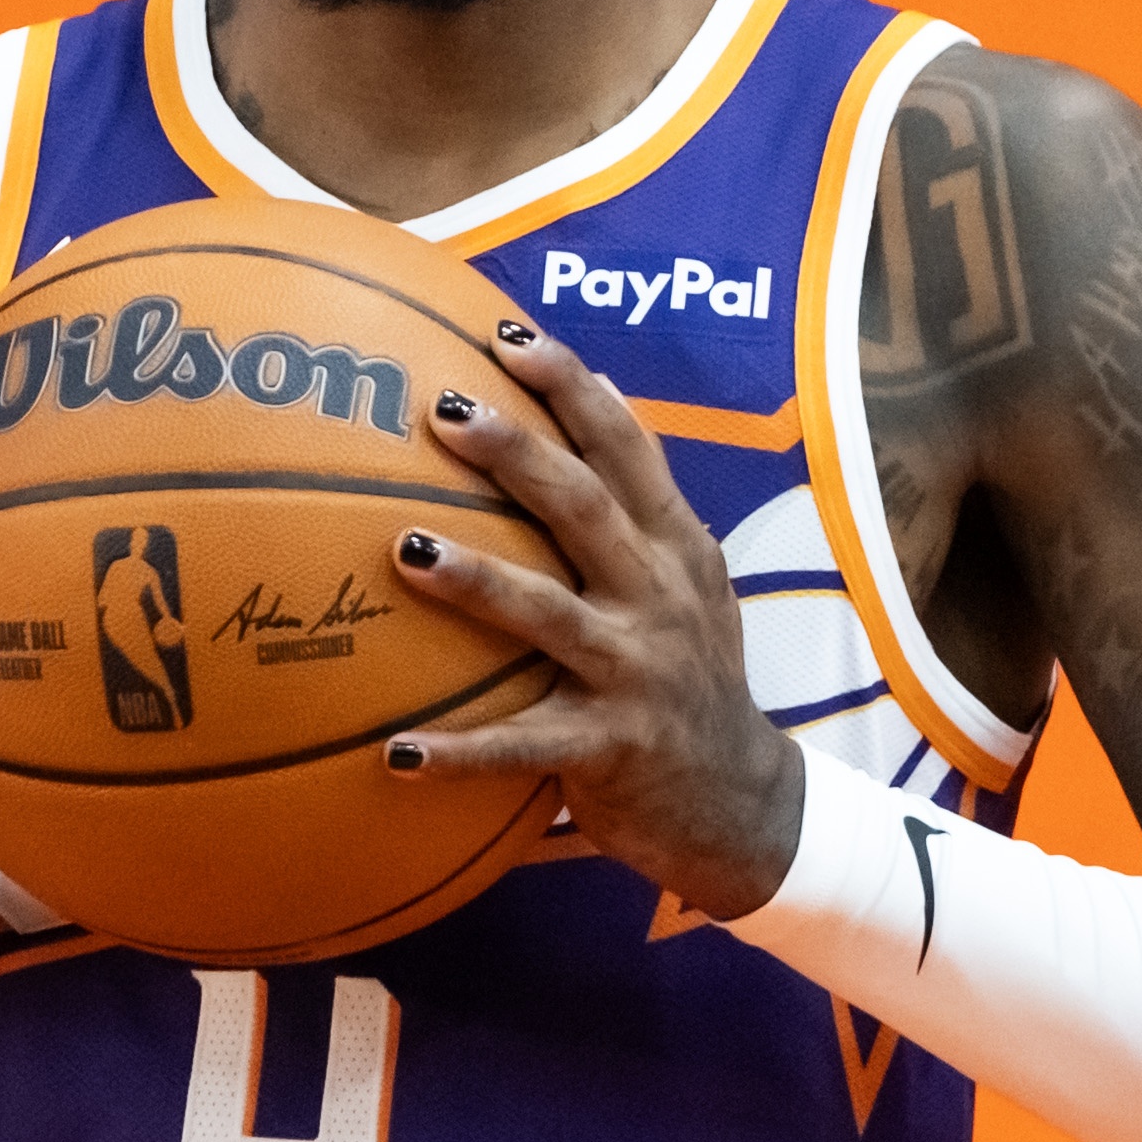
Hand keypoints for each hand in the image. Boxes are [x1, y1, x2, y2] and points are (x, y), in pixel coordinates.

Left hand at [383, 320, 809, 919]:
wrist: (744, 803)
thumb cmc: (690, 677)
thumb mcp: (691, 580)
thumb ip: (644, 500)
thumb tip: (601, 385)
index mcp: (675, 549)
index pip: (628, 448)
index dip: (572, 388)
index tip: (508, 337)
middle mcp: (659, 600)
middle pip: (585, 509)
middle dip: (517, 454)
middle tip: (445, 410)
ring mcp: (636, 674)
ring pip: (549, 616)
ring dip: (477, 582)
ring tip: (406, 551)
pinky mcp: (610, 749)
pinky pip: (521, 748)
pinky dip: (460, 750)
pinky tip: (397, 752)